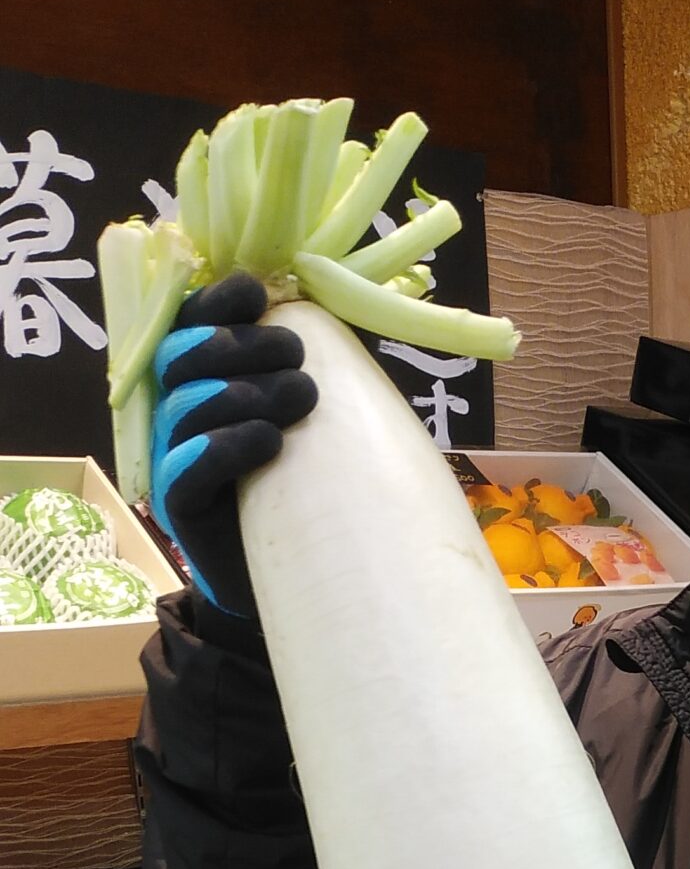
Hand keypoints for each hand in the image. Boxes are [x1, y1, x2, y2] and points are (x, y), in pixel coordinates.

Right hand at [150, 273, 316, 616]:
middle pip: (181, 357)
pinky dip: (225, 447)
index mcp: (203, 377)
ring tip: (302, 397)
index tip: (260, 294)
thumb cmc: (310, 484)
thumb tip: (338, 314)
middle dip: (240, 346)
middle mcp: (179, 412)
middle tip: (296, 355)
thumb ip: (311, 365)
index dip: (218, 302)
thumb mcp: (314, 416)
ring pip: (185, 407)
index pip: (191, 322)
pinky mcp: (180, 507)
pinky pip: (185, 468)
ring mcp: (172, 459)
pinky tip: (270, 442)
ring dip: (243, 392)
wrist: (302, 574)